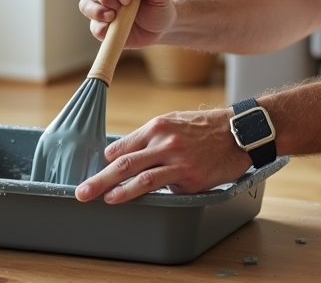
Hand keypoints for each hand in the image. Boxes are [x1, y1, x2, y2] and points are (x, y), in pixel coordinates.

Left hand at [74, 108, 252, 203]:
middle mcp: (164, 142)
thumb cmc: (205, 127)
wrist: (238, 133)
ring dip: (117, 191)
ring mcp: (177, 161)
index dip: (106, 161)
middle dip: (100, 178)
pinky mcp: (190, 178)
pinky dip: (146, 193)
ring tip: (103, 199)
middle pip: (124, 163)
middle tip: (82, 191)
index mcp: (157, 126)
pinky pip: (164, 187)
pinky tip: (132, 199)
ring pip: (140, 178)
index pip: (122, 147)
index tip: (96, 172)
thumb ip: (151, 137)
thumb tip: (127, 153)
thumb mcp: (174, 121)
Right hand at [80, 0, 177, 47]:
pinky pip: (92, 24)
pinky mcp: (99, 22)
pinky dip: (98, 27)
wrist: (158, 29)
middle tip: (120, 6)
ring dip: (96, 10)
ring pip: (86, 2)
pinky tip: (110, 29)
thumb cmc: (159, 7)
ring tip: (112, 17)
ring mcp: (101, 3)